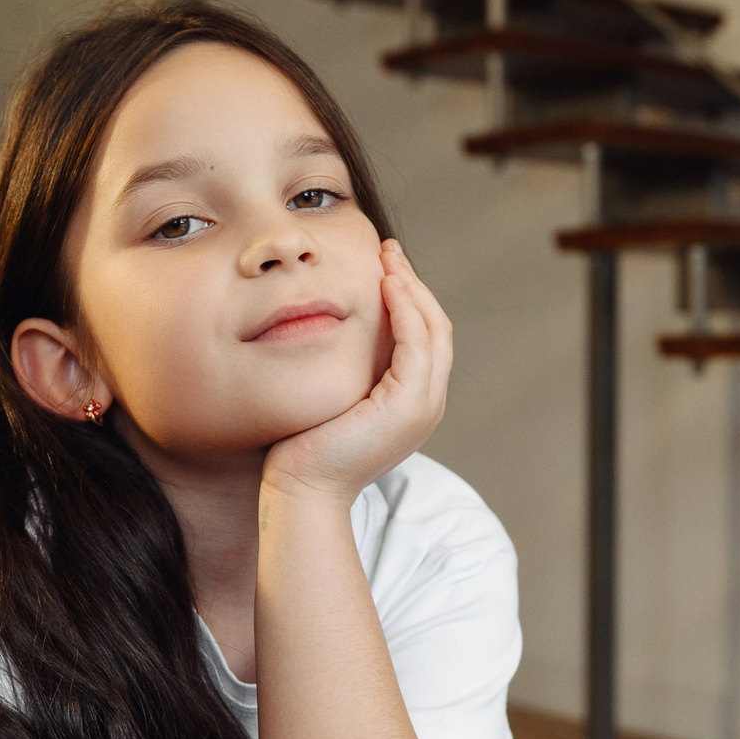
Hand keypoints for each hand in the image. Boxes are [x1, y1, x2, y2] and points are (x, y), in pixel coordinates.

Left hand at [262, 239, 452, 502]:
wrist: (303, 487)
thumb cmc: (307, 447)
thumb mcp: (336, 398)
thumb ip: (350, 371)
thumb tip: (333, 333)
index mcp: (414, 403)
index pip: (425, 338)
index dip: (410, 298)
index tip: (386, 266)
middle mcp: (428, 404)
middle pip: (436, 328)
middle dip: (414, 284)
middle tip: (389, 250)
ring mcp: (423, 406)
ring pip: (432, 330)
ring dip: (412, 288)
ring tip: (387, 258)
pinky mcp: (408, 405)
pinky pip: (415, 343)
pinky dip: (405, 310)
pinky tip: (386, 286)